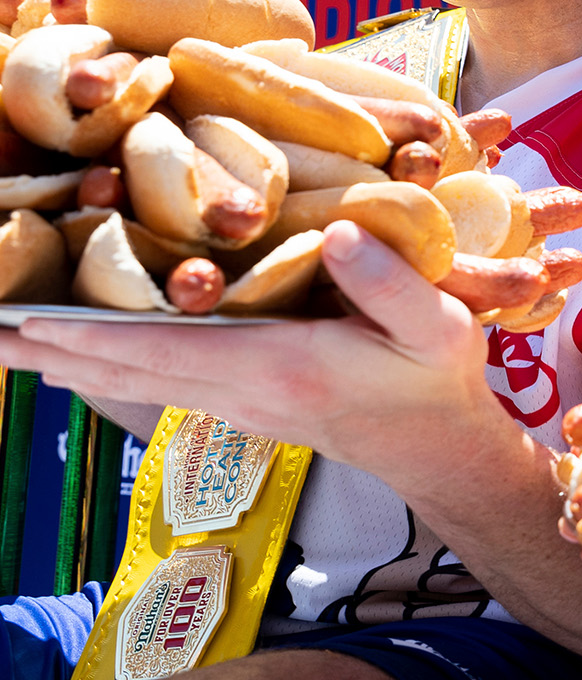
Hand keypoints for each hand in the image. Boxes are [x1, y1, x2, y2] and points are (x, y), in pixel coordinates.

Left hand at [0, 221, 510, 495]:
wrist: (441, 447)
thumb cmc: (438, 379)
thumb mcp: (437, 326)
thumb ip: (388, 284)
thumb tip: (338, 233)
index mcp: (281, 365)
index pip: (169, 350)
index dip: (97, 335)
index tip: (32, 322)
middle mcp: (245, 390)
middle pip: (130, 372)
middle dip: (56, 351)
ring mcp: (240, 403)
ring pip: (135, 383)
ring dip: (70, 364)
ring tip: (9, 347)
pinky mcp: (246, 404)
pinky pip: (158, 386)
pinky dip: (110, 369)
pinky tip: (83, 359)